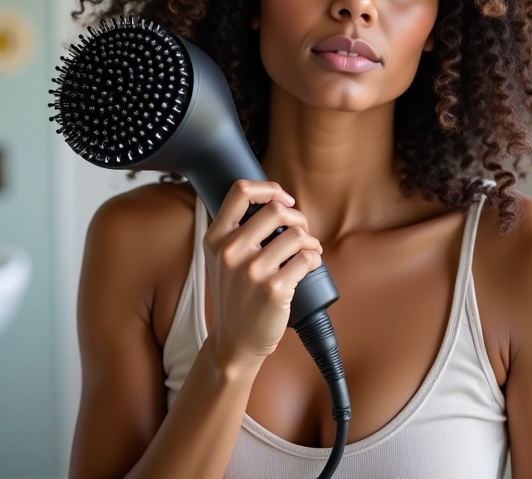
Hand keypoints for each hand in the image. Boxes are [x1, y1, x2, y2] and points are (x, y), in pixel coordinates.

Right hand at [202, 180, 322, 372]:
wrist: (234, 342)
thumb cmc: (234, 296)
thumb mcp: (221, 259)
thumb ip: (237, 230)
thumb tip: (277, 202)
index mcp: (215, 238)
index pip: (240, 191)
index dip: (269, 189)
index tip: (283, 200)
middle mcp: (230, 252)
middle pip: (276, 210)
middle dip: (298, 217)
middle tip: (301, 230)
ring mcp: (252, 272)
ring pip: (296, 234)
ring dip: (310, 240)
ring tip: (308, 250)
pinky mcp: (274, 290)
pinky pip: (307, 258)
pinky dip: (315, 258)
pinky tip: (311, 264)